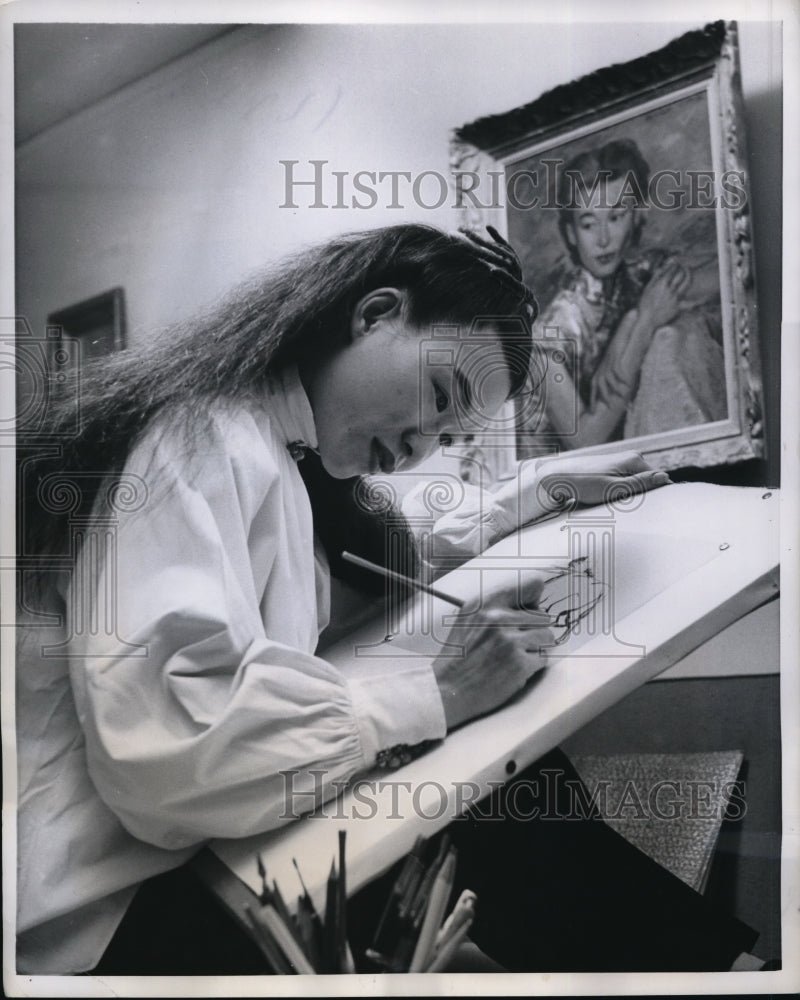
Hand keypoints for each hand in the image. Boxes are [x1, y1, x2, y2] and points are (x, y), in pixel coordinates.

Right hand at [433, 577, 554, 729]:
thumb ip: (496, 606)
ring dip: (535, 647)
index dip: (534, 601)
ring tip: (515, 655)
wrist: (447, 689)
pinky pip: (542, 658)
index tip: (530, 611)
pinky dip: (532, 666)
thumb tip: (532, 602)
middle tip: (517, 642)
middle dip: (533, 630)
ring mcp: (510, 641)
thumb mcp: (468, 618)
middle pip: (542, 616)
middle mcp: (499, 618)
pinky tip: (513, 669)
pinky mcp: (519, 664)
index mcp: (486, 603)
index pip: (532, 585)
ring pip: (546, 636)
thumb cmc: (458, 655)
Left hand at [532, 450, 670, 508]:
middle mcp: (630, 457)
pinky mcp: (611, 467)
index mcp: (635, 460)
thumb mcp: (614, 488)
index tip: (651, 508)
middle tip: (625, 506)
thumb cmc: (584, 484)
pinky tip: (608, 497)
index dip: (656, 495)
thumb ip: (640, 484)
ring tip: (613, 501)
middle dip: (640, 495)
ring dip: (628, 495)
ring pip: (634, 483)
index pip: (658, 479)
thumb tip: (665, 478)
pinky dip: (619, 492)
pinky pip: (623, 482)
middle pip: (646, 482)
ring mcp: (620, 461)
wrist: (557, 477)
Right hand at [637, 259, 690, 330]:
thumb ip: (655, 277)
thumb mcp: (647, 289)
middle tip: (683, 266)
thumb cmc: (644, 305)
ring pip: (686, 283)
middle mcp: (670, 289)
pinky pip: (688, 300)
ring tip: (687, 273)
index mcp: (662, 284)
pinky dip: (696, 298)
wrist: (647, 321)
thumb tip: (662, 267)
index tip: (675, 263)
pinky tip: (701, 296)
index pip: (672, 269)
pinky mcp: (678, 306)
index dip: (674, 265)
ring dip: (688, 276)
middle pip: (681, 275)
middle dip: (683, 268)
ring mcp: (675, 298)